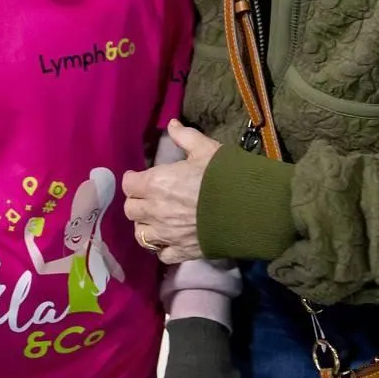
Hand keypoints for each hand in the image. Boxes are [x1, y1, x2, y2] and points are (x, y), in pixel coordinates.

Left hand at [124, 120, 220, 263]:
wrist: (249, 208)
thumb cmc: (225, 175)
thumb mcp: (206, 149)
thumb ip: (184, 136)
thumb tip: (171, 124)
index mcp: (156, 183)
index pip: (128, 184)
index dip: (133, 179)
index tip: (140, 177)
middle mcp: (155, 211)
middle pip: (131, 209)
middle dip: (137, 201)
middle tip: (149, 197)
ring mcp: (167, 234)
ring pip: (141, 233)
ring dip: (145, 225)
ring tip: (156, 219)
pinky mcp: (181, 251)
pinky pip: (161, 253)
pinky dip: (162, 247)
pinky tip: (169, 239)